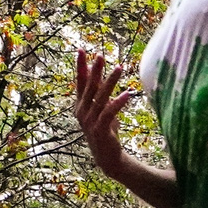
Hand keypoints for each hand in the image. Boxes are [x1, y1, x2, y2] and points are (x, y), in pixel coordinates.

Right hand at [74, 50, 136, 170]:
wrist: (107, 157)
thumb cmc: (105, 131)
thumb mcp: (101, 109)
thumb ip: (99, 94)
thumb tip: (100, 75)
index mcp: (80, 105)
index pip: (80, 82)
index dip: (80, 66)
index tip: (81, 50)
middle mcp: (82, 112)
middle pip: (89, 87)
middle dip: (94, 70)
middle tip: (100, 55)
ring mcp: (89, 121)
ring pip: (100, 97)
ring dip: (110, 82)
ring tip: (119, 68)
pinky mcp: (99, 130)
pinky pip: (109, 113)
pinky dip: (118, 103)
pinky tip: (127, 93)